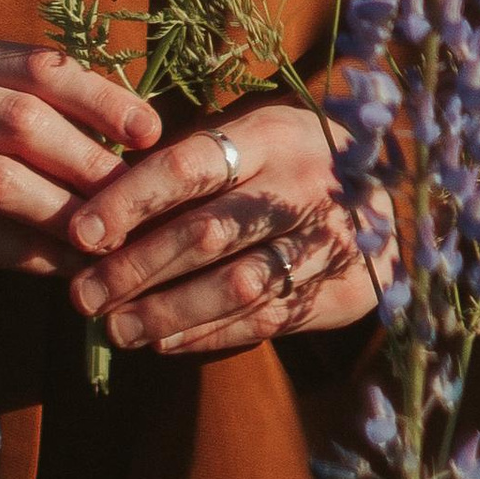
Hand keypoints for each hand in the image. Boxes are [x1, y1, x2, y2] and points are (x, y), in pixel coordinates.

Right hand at [0, 37, 159, 275]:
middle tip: (136, 201)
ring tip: (105, 240)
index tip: (150, 132)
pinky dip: (17, 252)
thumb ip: (6, 99)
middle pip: (23, 120)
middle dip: (89, 162)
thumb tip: (111, 133)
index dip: (101, 99)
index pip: (37, 66)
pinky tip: (55, 266)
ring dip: (61, 213)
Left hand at [64, 100, 378, 354]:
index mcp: (272, 136)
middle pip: (209, 233)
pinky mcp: (345, 290)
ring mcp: (329, 243)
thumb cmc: (297, 159)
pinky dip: (211, 334)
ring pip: (238, 285)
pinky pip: (267, 318)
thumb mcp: (256, 136)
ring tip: (115, 328)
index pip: (190, 166)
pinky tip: (165, 341)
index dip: (131, 200)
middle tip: (83, 295)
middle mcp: (303, 188)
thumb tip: (101, 199)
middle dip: (137, 268)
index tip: (80, 232)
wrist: (399, 193)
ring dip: (168, 312)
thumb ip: (194, 165)